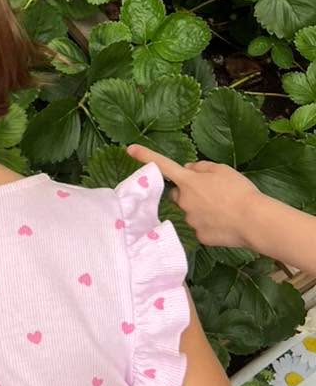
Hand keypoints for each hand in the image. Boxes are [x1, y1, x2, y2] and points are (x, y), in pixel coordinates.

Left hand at [126, 144, 263, 248]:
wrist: (255, 221)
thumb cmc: (240, 191)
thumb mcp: (223, 170)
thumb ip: (202, 168)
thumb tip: (188, 169)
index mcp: (188, 182)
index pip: (163, 165)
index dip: (145, 156)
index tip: (129, 149)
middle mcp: (184, 201)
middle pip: (179, 195)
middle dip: (189, 194)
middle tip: (211, 195)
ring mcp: (190, 220)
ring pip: (191, 212)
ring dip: (202, 210)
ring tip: (224, 210)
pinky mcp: (200, 236)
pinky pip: (202, 227)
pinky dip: (211, 225)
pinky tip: (225, 224)